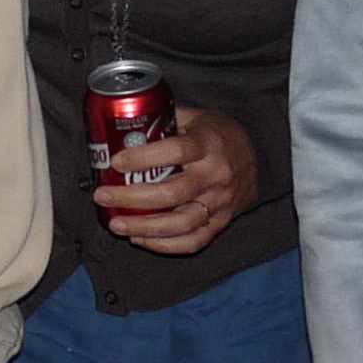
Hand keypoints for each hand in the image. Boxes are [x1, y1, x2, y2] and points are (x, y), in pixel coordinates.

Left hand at [93, 105, 257, 255]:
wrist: (260, 158)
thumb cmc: (220, 136)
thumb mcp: (198, 118)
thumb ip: (166, 121)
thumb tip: (124, 126)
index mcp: (208, 145)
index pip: (175, 152)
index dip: (143, 158)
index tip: (116, 161)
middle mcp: (215, 175)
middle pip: (171, 193)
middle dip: (131, 198)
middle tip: (103, 196)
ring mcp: (219, 202)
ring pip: (181, 223)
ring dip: (144, 227)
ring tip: (117, 224)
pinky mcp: (221, 222)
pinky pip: (193, 241)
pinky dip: (164, 245)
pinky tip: (140, 239)